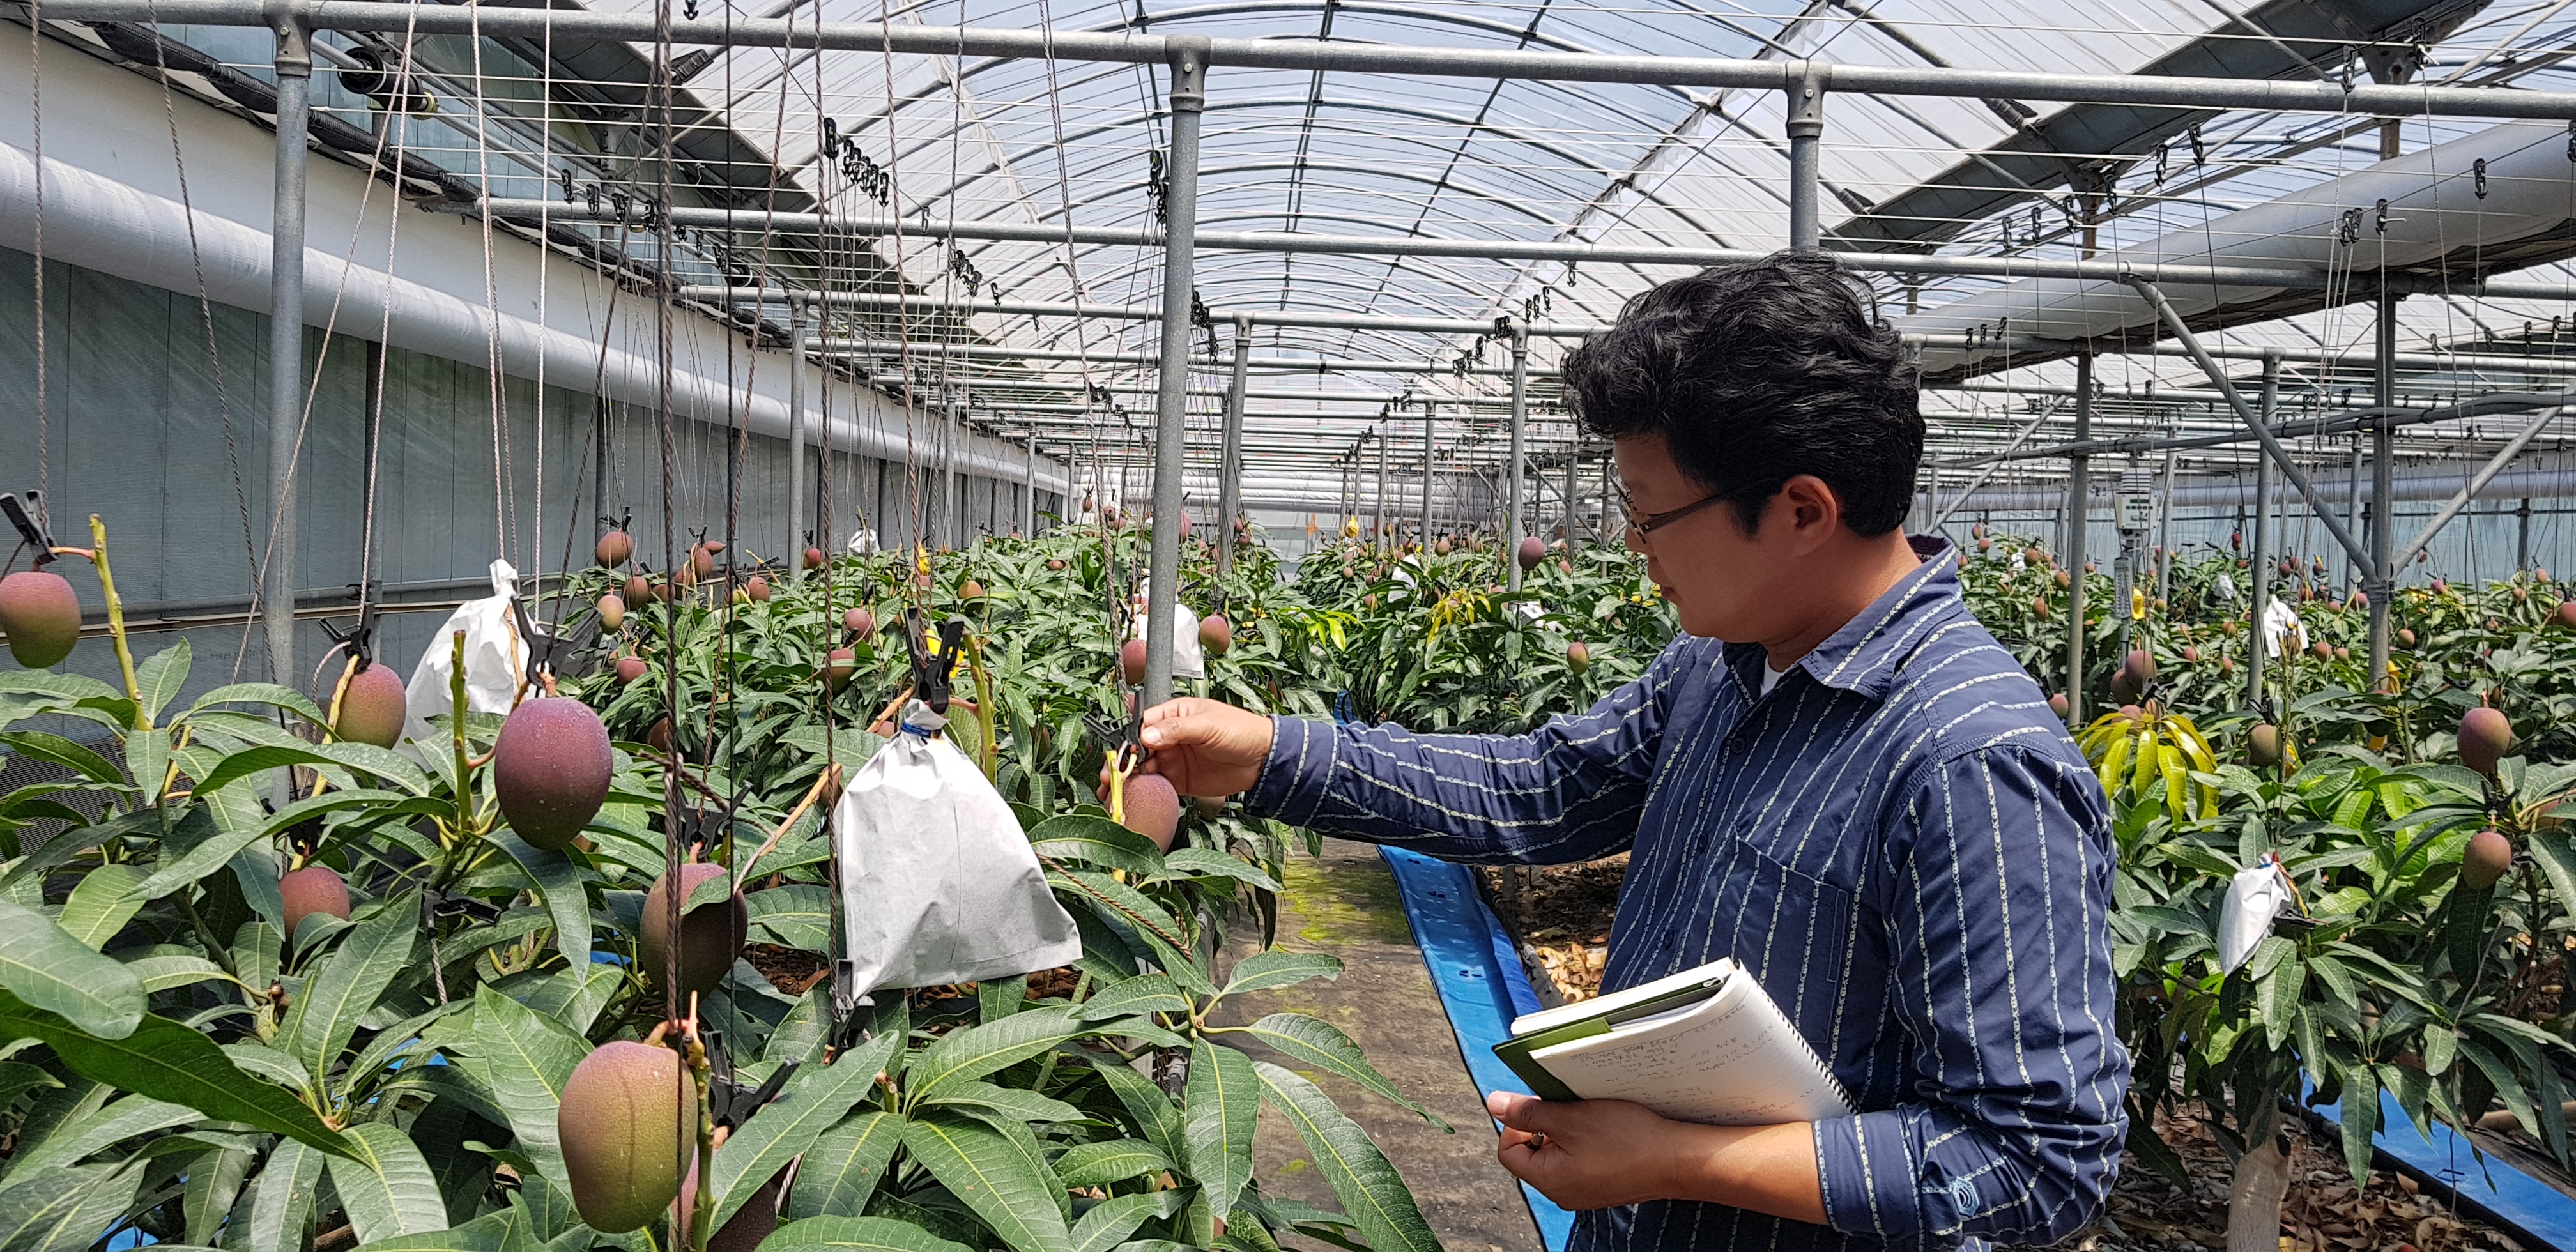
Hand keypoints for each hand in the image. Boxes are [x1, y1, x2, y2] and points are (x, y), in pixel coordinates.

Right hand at [1094, 698, 1275, 801]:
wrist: (1264, 760)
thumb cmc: (1241, 731)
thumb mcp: (1208, 724)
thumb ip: (1177, 729)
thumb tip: (1147, 735)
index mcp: (1175, 714)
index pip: (1144, 724)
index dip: (1131, 739)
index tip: (1124, 752)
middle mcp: (1170, 737)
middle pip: (1138, 748)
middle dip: (1123, 761)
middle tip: (1111, 774)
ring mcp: (1174, 759)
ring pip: (1143, 768)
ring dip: (1128, 778)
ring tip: (1114, 788)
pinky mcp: (1180, 780)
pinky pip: (1157, 785)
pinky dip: (1143, 791)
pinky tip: (1132, 796)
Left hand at [1486, 1092, 1685, 1210]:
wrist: (1676, 1160)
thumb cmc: (1628, 1140)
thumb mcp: (1571, 1118)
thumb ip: (1528, 1113)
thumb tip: (1493, 1104)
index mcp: (1549, 1180)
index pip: (1508, 1151)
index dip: (1517, 1123)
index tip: (1540, 1106)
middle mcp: (1562, 1192)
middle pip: (1532, 1152)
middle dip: (1544, 1124)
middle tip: (1567, 1107)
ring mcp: (1583, 1191)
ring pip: (1558, 1154)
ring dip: (1566, 1130)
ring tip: (1588, 1116)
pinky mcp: (1602, 1184)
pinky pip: (1580, 1160)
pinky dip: (1585, 1141)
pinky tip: (1604, 1129)